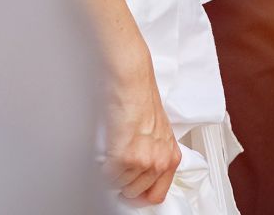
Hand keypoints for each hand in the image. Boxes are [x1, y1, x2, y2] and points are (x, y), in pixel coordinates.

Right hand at [102, 57, 180, 206]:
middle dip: (122, 183)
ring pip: (120, 186)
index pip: (156, 194)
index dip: (138, 195)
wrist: (130, 78)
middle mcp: (161, 160)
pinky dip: (102, 168)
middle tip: (115, 169)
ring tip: (109, 156)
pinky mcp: (126, 156)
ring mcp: (144, 160)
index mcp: (171, 156)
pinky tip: (104, 153)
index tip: (128, 191)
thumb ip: (151, 152)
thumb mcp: (155, 129)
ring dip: (111, 174)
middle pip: (135, 193)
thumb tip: (135, 169)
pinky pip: (108, 176)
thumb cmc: (139, 95)